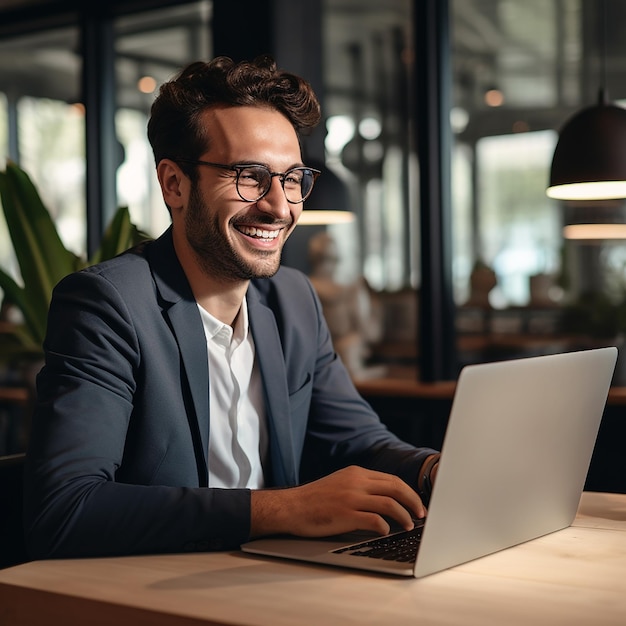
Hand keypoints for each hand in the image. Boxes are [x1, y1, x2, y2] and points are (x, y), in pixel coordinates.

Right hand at [250, 466, 424, 538]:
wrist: (291, 507)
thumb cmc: (315, 499)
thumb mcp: (340, 483)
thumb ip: (361, 487)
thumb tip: (387, 499)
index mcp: (356, 473)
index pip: (391, 479)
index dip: (408, 492)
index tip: (416, 503)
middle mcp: (356, 482)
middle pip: (395, 488)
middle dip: (413, 502)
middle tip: (422, 514)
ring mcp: (351, 497)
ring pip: (389, 503)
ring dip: (404, 516)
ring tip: (410, 525)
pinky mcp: (345, 514)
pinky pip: (374, 520)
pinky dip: (385, 526)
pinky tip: (386, 532)